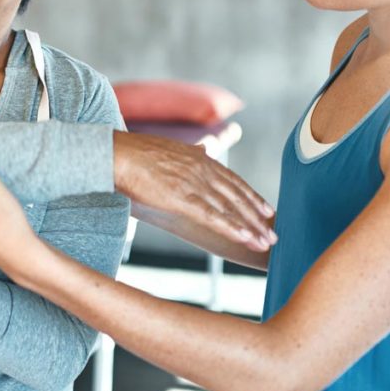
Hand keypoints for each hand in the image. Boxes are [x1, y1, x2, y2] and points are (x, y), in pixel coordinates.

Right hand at [113, 131, 275, 250]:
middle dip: (257, 216)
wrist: (116, 154)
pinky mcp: (181, 198)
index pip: (232, 180)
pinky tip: (246, 237)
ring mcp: (193, 183)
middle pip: (236, 195)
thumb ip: (191, 152)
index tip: (266, 209)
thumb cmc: (136, 153)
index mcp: (199, 158)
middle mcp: (201, 169)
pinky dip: (232, 227)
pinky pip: (212, 216)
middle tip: (273, 232)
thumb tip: (204, 148)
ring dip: (250, 226)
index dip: (251, 196)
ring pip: (229, 208)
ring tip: (266, 242)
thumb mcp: (171, 148)